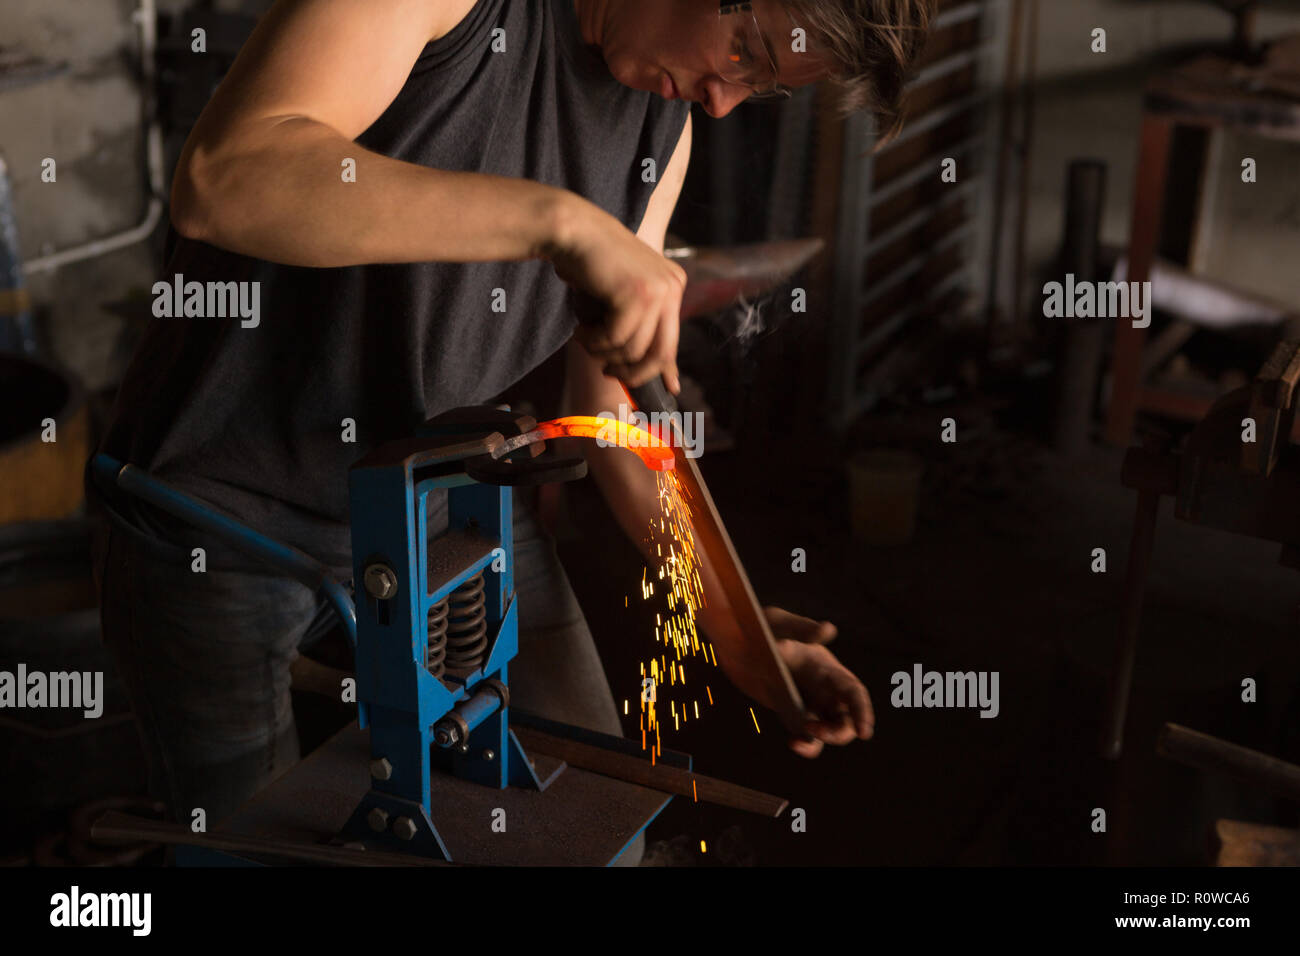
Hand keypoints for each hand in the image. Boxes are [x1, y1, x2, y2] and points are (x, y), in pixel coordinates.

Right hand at [544, 195, 684, 391]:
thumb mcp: (623, 297)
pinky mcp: (637, 294)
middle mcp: (672, 286)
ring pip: (634, 349)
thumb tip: (669, 379)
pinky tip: (581, 329)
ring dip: (604, 353)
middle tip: (609, 372)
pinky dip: (594, 341)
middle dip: (634, 372)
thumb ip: (643, 328)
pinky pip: (615, 339)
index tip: (670, 389)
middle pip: (661, 352)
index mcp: (673, 284)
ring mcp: (657, 289)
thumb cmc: (590, 264)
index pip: (672, 339)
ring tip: (585, 339)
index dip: (665, 369)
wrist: (572, 230)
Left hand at [764, 606, 874, 758]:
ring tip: (800, 735)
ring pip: (831, 730)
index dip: (862, 712)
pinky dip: (806, 745)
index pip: (853, 692)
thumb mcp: (778, 624)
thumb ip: (800, 629)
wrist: (736, 641)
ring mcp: (809, 703)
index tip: (863, 732)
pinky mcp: (791, 714)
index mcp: (826, 667)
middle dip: (840, 731)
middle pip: (846, 718)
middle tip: (813, 729)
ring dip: (825, 738)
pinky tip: (793, 743)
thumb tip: (828, 629)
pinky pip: (807, 737)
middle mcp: (823, 688)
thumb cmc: (762, 627)